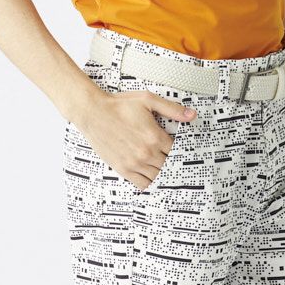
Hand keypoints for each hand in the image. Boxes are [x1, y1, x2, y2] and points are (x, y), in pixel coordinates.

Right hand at [76, 90, 196, 190]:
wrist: (93, 112)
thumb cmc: (119, 105)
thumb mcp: (148, 100)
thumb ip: (171, 109)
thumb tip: (192, 115)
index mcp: (154, 136)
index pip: (177, 151)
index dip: (181, 151)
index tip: (181, 149)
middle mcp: (146, 153)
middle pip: (169, 166)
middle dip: (174, 163)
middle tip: (175, 161)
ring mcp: (134, 163)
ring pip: (158, 177)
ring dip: (163, 173)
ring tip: (165, 169)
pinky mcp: (123, 168)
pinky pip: (143, 184)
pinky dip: (150, 183)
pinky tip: (153, 177)